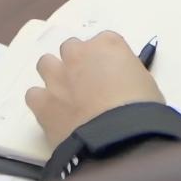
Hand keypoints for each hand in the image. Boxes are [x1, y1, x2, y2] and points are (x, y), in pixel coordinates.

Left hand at [28, 33, 163, 151]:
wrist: (119, 138)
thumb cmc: (142, 111)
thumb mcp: (146, 85)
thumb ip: (128, 76)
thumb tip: (122, 85)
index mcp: (109, 44)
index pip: (104, 42)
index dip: (106, 61)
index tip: (111, 76)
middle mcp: (79, 53)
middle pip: (72, 49)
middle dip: (78, 65)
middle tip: (89, 88)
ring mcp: (57, 75)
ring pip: (46, 64)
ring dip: (55, 77)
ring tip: (67, 99)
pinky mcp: (42, 101)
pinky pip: (34, 95)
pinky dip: (42, 103)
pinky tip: (54, 116)